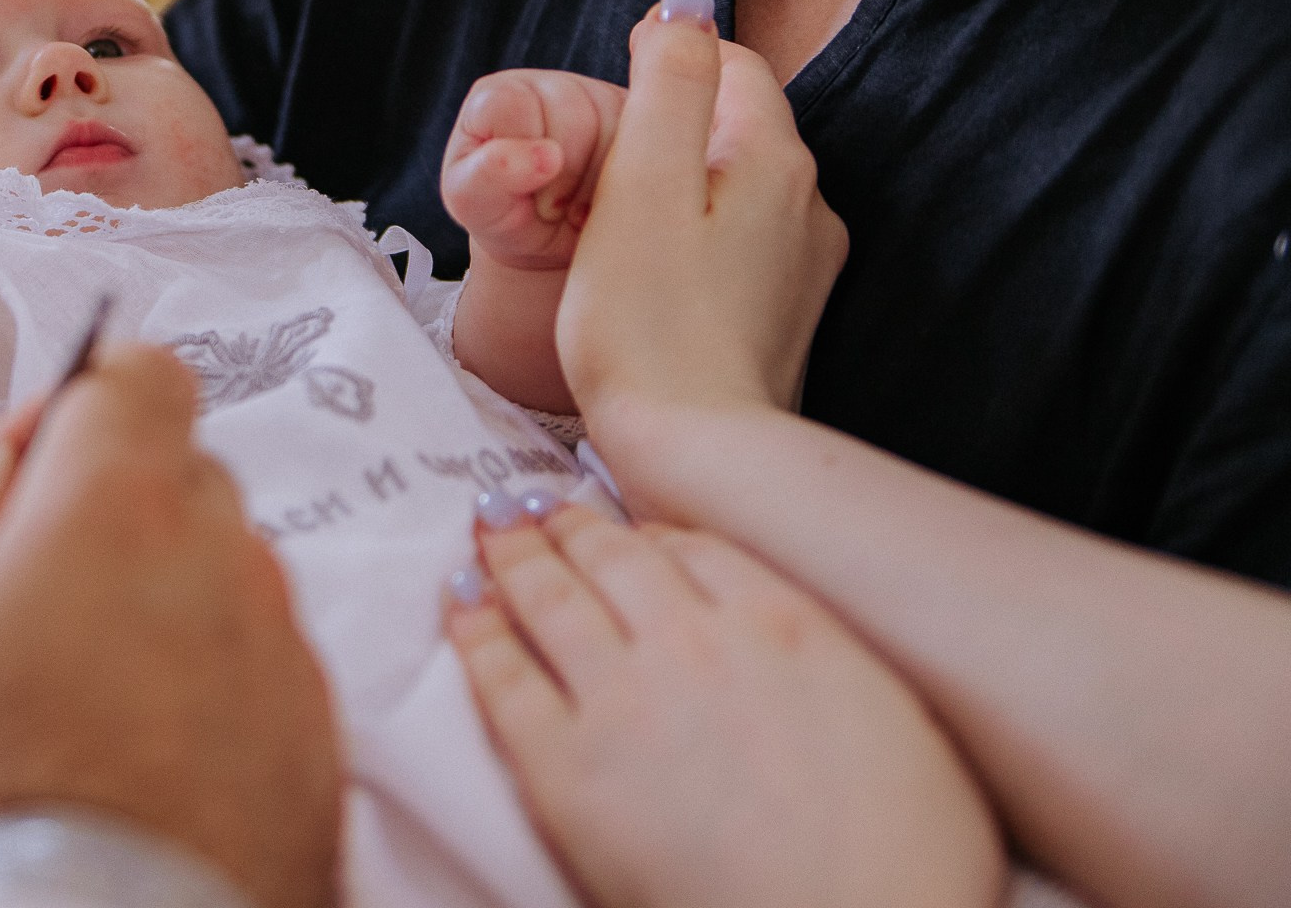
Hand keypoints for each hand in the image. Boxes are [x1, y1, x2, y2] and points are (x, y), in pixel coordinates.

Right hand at [0, 346, 341, 907]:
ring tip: (85, 701)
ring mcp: (281, 648)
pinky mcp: (317, 736)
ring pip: (225, 574)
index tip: (45, 460)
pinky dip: (210, 687)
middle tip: (39, 602)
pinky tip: (141, 754)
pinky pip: (261, 666)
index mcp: (116, 506)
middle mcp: (223, 557)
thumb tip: (0, 461)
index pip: (140, 374)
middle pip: (184, 475)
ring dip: (166, 602)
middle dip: (117, 511)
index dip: (87, 402)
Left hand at [442, 70, 627, 269]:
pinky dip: (634, 183)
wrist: (547, 239)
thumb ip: (488, 175)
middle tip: (553, 209)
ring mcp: (601, 97)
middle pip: (575, 116)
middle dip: (566, 177)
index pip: (513, 104)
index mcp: (500, 95)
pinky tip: (610, 201)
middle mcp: (551, 86)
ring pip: (621, 128)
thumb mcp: (474, 202)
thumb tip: (546, 156)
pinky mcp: (639, 120)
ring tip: (578, 209)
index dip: (522, 157)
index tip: (522, 194)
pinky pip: (657, 142)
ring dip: (601, 184)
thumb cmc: (502, 213)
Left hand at [447, 505, 1002, 907]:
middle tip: (537, 505)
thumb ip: (832, 661)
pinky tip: (461, 606)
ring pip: (550, 597)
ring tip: (490, 530)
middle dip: (571, 525)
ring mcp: (622, 697)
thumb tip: (798, 643)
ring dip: (514, 555)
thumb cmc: (905, 861)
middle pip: (614, 557)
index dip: (653, 534)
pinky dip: (476, 632)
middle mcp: (694, 641)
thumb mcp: (900, 723)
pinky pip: (503, 677)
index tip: (630, 527)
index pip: (696, 547)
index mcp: (782, 624)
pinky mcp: (565, 765)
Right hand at [556, 1, 845, 420]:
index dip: (664, 66)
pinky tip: (660, 288)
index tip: (610, 113)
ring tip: (626, 242)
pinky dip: (699, 249)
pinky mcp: (788, 317)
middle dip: (671, 136)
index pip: (730, 62)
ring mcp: (806, 265)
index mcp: (774, 158)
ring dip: (684, 196)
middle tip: (605, 187)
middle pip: (734, 126)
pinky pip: (742, 248)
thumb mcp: (642, 182)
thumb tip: (685, 4)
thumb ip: (668, 82)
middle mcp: (809, 203)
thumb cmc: (647, 321)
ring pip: (738, 190)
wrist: (695, 453)